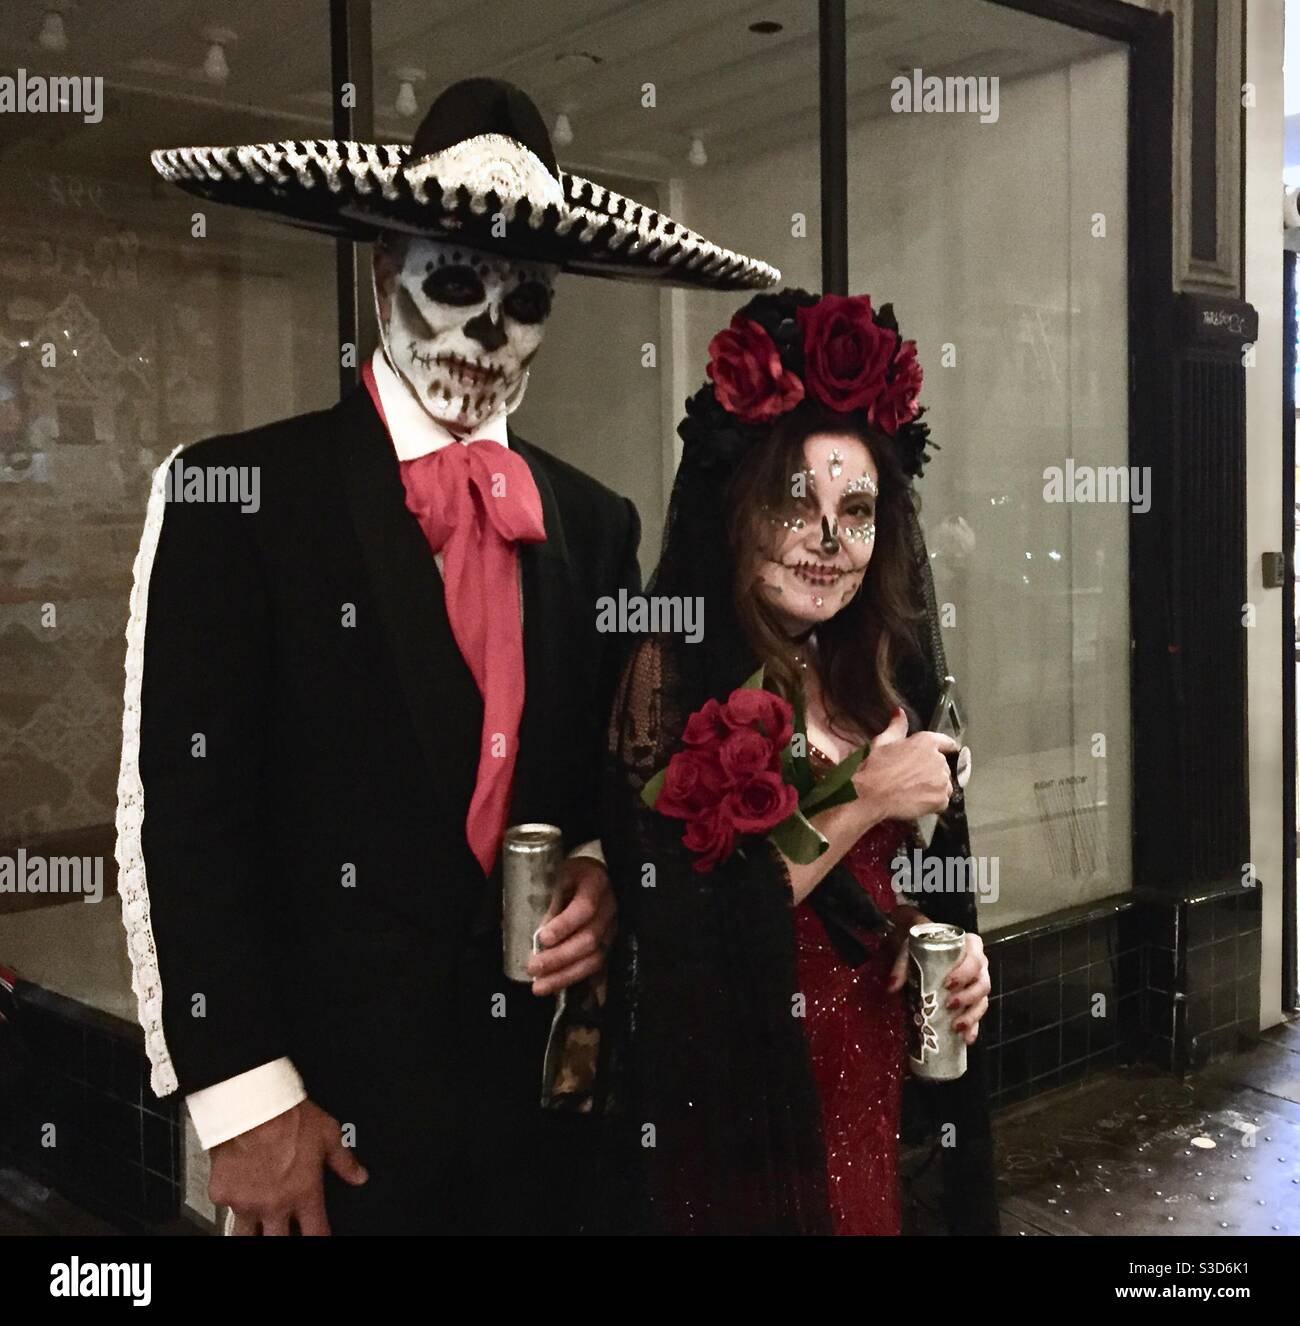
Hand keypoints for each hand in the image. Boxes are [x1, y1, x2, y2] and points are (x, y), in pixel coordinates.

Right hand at [208, 1099, 367, 1235]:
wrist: (251, 1105)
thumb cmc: (289, 1116)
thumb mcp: (328, 1133)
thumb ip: (344, 1160)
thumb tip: (359, 1176)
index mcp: (303, 1193)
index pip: (316, 1234)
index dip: (319, 1238)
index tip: (318, 1236)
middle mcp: (275, 1205)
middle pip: (276, 1243)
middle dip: (281, 1238)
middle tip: (282, 1229)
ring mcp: (246, 1204)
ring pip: (245, 1236)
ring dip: (252, 1231)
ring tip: (256, 1224)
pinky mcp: (222, 1196)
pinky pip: (225, 1207)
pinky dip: (231, 1201)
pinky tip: (236, 1188)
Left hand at [526, 855, 616, 995]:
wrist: (594, 874)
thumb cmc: (572, 875)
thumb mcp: (559, 878)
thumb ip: (552, 904)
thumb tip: (538, 937)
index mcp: (596, 884)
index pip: (585, 908)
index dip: (564, 925)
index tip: (542, 938)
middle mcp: (610, 908)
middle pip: (589, 939)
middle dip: (559, 957)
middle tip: (533, 967)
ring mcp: (612, 928)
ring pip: (594, 958)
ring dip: (565, 975)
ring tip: (540, 986)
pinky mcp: (608, 943)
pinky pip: (595, 967)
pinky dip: (574, 978)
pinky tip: (555, 987)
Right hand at [852, 707, 958, 823]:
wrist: (871, 794)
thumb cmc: (875, 767)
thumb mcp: (883, 741)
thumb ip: (897, 726)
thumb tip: (899, 711)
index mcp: (926, 742)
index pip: (947, 743)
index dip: (945, 748)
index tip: (946, 752)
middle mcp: (938, 759)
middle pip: (944, 765)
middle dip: (933, 770)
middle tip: (915, 777)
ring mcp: (942, 780)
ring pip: (945, 784)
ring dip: (935, 787)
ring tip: (916, 791)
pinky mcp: (941, 799)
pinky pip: (943, 800)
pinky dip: (934, 802)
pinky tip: (918, 801)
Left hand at [887, 916, 989, 1044]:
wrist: (922, 945)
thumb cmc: (922, 944)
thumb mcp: (911, 946)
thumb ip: (902, 964)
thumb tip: (892, 986)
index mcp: (970, 946)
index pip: (975, 958)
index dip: (965, 973)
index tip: (948, 984)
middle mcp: (979, 965)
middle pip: (982, 983)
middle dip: (968, 997)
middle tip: (949, 1004)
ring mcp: (978, 983)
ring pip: (983, 1001)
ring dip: (972, 1015)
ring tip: (956, 1026)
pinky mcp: (973, 1000)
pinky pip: (978, 1015)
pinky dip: (974, 1027)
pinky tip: (966, 1038)